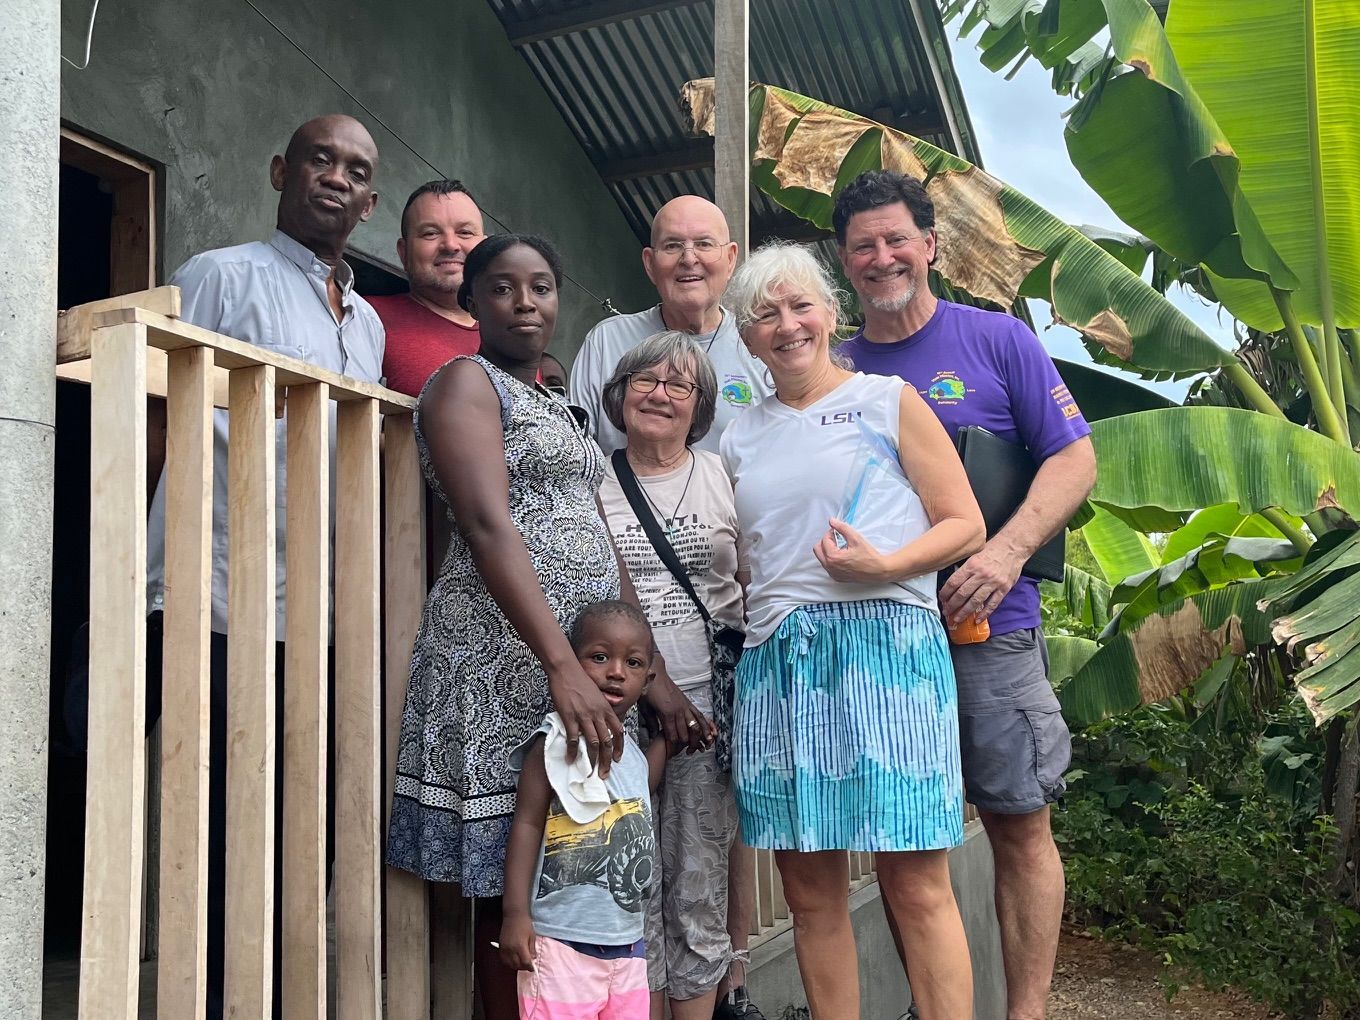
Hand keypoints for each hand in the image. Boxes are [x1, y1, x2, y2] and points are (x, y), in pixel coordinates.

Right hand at [499, 912, 536, 971]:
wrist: (513, 915)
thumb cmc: (525, 924)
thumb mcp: (532, 936)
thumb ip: (532, 949)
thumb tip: (533, 959)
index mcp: (520, 946)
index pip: (525, 962)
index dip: (530, 967)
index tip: (533, 968)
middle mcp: (511, 949)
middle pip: (517, 965)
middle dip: (523, 967)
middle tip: (528, 965)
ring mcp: (504, 949)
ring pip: (509, 964)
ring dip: (516, 966)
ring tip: (521, 962)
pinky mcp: (500, 947)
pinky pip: (503, 960)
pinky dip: (508, 963)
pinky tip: (513, 960)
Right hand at [548, 661, 623, 777]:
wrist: (566, 670)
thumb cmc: (580, 680)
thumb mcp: (596, 695)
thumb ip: (600, 709)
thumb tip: (600, 722)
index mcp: (606, 708)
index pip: (619, 732)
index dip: (620, 748)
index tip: (618, 759)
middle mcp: (599, 714)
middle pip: (608, 742)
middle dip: (607, 761)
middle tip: (604, 774)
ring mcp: (584, 716)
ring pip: (593, 743)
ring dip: (592, 760)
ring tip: (589, 772)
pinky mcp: (569, 717)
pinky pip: (572, 739)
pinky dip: (572, 751)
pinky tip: (570, 759)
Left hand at [645, 672, 713, 753]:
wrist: (655, 674)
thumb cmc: (648, 690)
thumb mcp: (645, 708)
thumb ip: (651, 723)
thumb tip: (652, 736)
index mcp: (666, 714)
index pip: (673, 736)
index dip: (673, 746)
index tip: (671, 752)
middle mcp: (678, 711)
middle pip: (685, 734)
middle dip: (686, 745)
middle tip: (685, 752)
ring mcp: (685, 706)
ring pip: (696, 725)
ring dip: (700, 737)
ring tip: (703, 747)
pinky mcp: (688, 702)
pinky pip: (699, 715)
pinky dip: (706, 725)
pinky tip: (710, 731)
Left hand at [813, 517, 887, 583]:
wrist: (878, 571)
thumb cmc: (868, 556)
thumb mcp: (856, 538)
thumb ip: (842, 527)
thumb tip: (832, 521)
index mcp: (833, 557)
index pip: (824, 540)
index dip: (831, 533)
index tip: (838, 531)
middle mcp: (830, 567)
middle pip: (818, 550)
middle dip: (825, 541)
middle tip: (836, 538)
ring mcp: (833, 574)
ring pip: (822, 558)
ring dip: (828, 550)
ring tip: (841, 547)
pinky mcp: (837, 577)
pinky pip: (828, 566)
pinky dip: (832, 559)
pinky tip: (842, 556)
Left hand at [940, 542, 1024, 624]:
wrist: (1013, 546)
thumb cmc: (993, 549)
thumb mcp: (975, 555)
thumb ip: (965, 568)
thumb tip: (953, 583)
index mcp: (972, 565)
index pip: (954, 582)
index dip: (946, 593)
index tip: (942, 599)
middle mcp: (981, 575)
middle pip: (963, 594)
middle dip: (952, 605)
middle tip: (947, 612)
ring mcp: (993, 582)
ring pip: (975, 601)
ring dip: (965, 612)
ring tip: (957, 619)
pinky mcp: (1004, 588)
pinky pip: (992, 604)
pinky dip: (984, 613)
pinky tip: (977, 619)